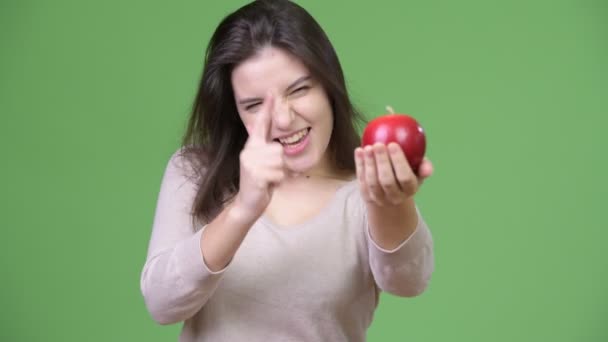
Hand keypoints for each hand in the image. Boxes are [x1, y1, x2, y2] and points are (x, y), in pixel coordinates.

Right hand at [235, 93, 285, 218]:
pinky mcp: (254, 174)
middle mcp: (249, 151)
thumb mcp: (265, 163)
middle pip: (279, 149)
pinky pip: (279, 173)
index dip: (267, 107)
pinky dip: (278, 181)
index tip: (271, 91)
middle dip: (280, 165)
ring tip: (269, 179)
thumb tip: (281, 145)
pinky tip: (268, 185)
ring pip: (280, 161)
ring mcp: (250, 162)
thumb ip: (270, 151)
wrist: (247, 202)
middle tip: (271, 174)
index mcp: (252, 145)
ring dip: (280, 174)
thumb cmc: (260, 182)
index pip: (260, 123)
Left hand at [355, 142, 432, 205]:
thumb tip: (428, 168)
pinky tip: (359, 151)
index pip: (405, 177)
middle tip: (378, 144)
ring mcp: (380, 198)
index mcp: (411, 189)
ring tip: (368, 147)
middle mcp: (395, 197)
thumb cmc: (408, 174)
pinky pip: (361, 181)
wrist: (391, 194)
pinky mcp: (367, 196)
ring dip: (369, 164)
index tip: (392, 144)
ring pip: (372, 182)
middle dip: (382, 162)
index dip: (398, 161)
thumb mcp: (418, 171)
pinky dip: (360, 165)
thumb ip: (424, 165)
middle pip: (387, 181)